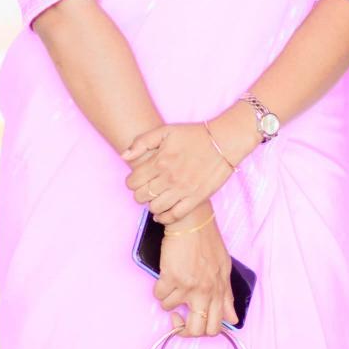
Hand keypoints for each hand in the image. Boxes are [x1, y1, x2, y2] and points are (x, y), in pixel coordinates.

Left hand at [123, 120, 237, 225]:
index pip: (133, 181)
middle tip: (146, 189)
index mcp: (159, 161)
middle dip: (139, 194)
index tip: (137, 180)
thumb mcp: (165, 131)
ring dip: (151, 205)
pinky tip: (162, 214)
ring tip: (155, 198)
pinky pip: (175, 216)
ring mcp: (183, 190)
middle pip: (141, 197)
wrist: (224, 142)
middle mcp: (169, 178)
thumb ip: (142, 142)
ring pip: (155, 208)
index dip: (131, 182)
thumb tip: (124, 156)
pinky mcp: (196, 198)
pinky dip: (165, 218)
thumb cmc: (194, 135)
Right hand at [151, 215, 236, 336]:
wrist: (192, 222)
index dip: (201, 332)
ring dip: (168, 300)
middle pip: (194, 329)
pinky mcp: (170, 277)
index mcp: (219, 291)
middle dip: (182, 329)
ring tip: (172, 285)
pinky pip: (158, 295)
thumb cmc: (208, 243)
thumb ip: (227, 297)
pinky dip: (159, 288)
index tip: (194, 321)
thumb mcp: (224, 270)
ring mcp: (187, 286)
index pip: (214, 328)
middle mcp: (205, 292)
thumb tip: (233, 320)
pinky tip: (165, 277)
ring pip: (169, 309)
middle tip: (177, 318)